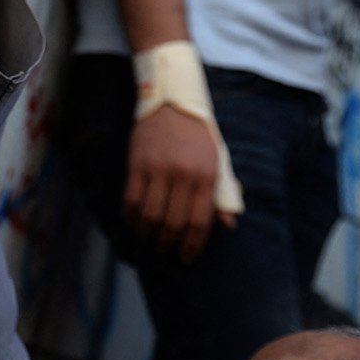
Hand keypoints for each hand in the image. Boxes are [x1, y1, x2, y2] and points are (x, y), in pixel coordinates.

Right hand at [123, 105, 224, 263]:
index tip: (186, 257)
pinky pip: (131, 199)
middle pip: (173, 222)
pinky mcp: (137, 164)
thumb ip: (222, 194)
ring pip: (149, 215)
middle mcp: (182, 174)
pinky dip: (130, 216)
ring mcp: (157, 169)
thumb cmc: (197, 136)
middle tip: (165, 250)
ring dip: (147, 233)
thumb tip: (228, 225)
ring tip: (148, 237)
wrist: (171, 102)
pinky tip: (133, 221)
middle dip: (168, 243)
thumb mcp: (217, 161)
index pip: (199, 221)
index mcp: (206, 175)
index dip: (192, 245)